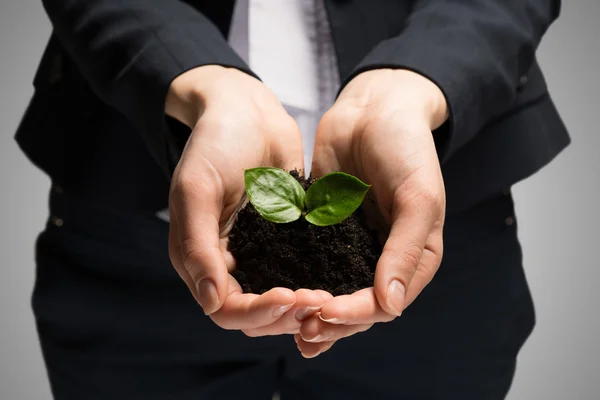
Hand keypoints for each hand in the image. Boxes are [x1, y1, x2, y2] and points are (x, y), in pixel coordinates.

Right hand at [166, 66, 322, 333]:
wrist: (246, 109)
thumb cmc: (214, 141)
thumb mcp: (197, 189)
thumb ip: (198, 246)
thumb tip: (211, 302)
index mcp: (200, 257)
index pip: (226, 309)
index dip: (258, 312)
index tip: (291, 296)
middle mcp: (228, 262)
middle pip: (255, 316)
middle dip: (285, 314)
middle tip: (319, 300)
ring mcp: (258, 253)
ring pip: (279, 302)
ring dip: (302, 306)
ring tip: (330, 296)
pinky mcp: (284, 240)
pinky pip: (299, 273)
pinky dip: (315, 283)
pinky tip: (338, 281)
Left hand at [296, 69, 447, 355]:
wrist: (375, 108)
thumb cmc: (407, 148)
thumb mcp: (417, 197)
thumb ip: (405, 250)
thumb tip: (391, 306)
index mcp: (414, 257)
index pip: (384, 302)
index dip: (355, 315)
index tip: (325, 313)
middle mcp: (384, 258)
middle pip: (356, 306)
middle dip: (330, 321)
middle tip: (301, 329)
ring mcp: (353, 246)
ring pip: (332, 291)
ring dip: (312, 310)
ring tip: (286, 323)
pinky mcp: (327, 231)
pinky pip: (312, 263)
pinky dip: (298, 281)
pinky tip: (277, 293)